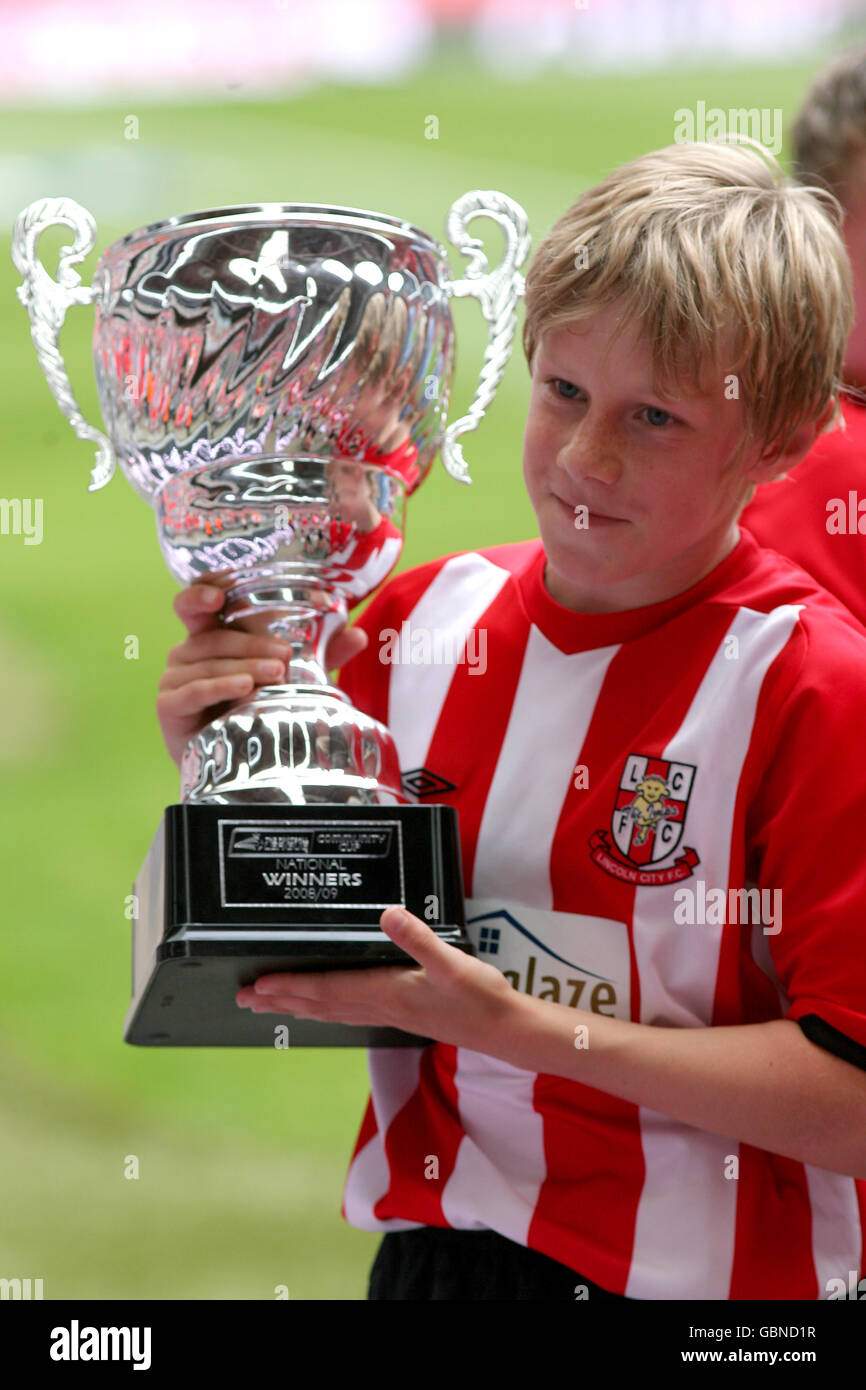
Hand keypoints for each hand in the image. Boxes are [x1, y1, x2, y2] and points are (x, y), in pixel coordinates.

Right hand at [156, 582, 368, 765]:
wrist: (231, 763)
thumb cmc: (254, 711)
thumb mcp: (292, 680)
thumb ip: (320, 656)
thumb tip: (359, 634)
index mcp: (210, 637)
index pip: (198, 604)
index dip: (203, 591)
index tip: (219, 593)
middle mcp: (187, 652)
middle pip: (213, 636)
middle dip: (250, 643)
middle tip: (284, 656)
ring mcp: (173, 678)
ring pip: (206, 663)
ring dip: (243, 666)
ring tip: (274, 674)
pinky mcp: (168, 705)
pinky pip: (192, 691)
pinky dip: (219, 687)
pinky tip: (243, 688)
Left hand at [236, 906, 514, 1052]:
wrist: (503, 1029)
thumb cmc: (479, 996)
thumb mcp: (452, 962)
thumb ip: (418, 938)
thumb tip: (388, 914)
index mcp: (387, 991)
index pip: (326, 988)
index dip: (290, 985)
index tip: (258, 985)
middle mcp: (380, 1006)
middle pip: (318, 1004)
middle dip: (280, 1000)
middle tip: (243, 1001)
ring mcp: (388, 1014)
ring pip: (330, 1012)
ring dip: (296, 1008)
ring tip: (267, 1007)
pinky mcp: (399, 1015)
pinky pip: (349, 1015)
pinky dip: (324, 1012)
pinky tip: (319, 1011)